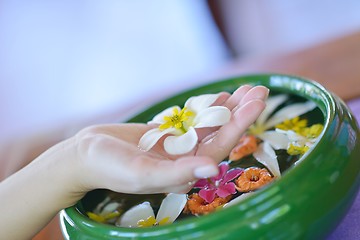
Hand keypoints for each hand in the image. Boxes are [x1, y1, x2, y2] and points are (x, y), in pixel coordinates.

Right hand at [73, 85, 268, 194]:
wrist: (86, 156)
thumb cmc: (110, 167)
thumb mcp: (142, 173)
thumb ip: (177, 174)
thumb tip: (213, 170)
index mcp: (184, 174)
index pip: (219, 148)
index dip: (239, 126)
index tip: (256, 104)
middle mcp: (186, 161)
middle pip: (220, 135)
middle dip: (240, 113)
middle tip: (259, 90)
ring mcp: (178, 147)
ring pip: (210, 126)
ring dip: (229, 108)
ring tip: (248, 89)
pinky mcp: (168, 135)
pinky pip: (194, 119)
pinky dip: (208, 108)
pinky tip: (223, 96)